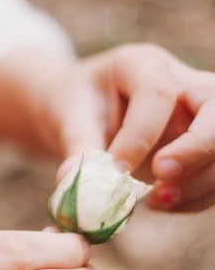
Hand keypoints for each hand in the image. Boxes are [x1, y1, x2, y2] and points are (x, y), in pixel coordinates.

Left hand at [0, 44, 214, 212]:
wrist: (87, 115)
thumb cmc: (78, 108)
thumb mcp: (69, 118)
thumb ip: (77, 147)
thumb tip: (71, 181)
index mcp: (143, 65)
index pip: (157, 94)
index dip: (140, 137)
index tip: (116, 172)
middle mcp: (184, 84)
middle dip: (196, 150)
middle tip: (160, 180)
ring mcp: (201, 116)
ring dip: (198, 182)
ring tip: (155, 202)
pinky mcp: (203, 148)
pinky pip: (214, 175)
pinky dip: (194, 198)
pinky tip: (162, 204)